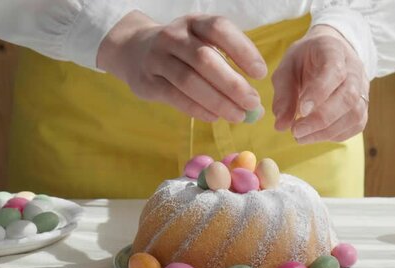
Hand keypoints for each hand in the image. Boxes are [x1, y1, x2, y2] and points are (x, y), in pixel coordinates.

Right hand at [97, 11, 266, 122]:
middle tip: (253, 103)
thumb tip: (256, 106)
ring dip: (217, 101)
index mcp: (194, 23)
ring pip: (189, 81)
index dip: (242, 50)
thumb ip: (229, 67)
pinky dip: (198, 109)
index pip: (220, 29)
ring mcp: (157, 58)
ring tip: (238, 116)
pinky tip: (215, 117)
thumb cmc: (183, 51)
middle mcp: (174, 36)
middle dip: (232, 84)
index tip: (260, 73)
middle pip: (205, 59)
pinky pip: (175, 97)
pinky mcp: (147, 81)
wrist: (134, 50)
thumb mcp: (203, 44)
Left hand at [272, 25, 369, 143]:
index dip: (319, 92)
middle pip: (348, 96)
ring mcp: (362, 88)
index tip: (302, 110)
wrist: (328, 54)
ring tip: (301, 136)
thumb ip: (283, 94)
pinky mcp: (363, 106)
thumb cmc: (305, 60)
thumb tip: (281, 125)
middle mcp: (355, 69)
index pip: (334, 71)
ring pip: (354, 114)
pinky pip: (355, 125)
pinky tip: (315, 135)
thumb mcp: (287, 68)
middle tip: (296, 131)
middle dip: (321, 119)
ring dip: (326, 131)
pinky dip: (334, 135)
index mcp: (334, 50)